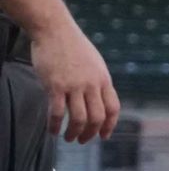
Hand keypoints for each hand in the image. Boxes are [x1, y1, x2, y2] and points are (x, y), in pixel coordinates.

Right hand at [30, 18, 118, 141]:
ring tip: (69, 138)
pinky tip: (52, 131)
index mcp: (103, 79)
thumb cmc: (73, 46)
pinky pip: (57, 112)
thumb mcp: (94, 63)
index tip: (104, 135)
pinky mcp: (55, 85)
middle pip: (97, 117)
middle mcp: (92, 84)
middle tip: (83, 140)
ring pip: (79, 118)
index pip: (113, 108)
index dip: (110, 125)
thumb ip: (97, 81)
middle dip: (91, 133)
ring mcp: (74, 86)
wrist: (55, 30)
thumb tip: (99, 97)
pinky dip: (55, 125)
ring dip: (74, 133)